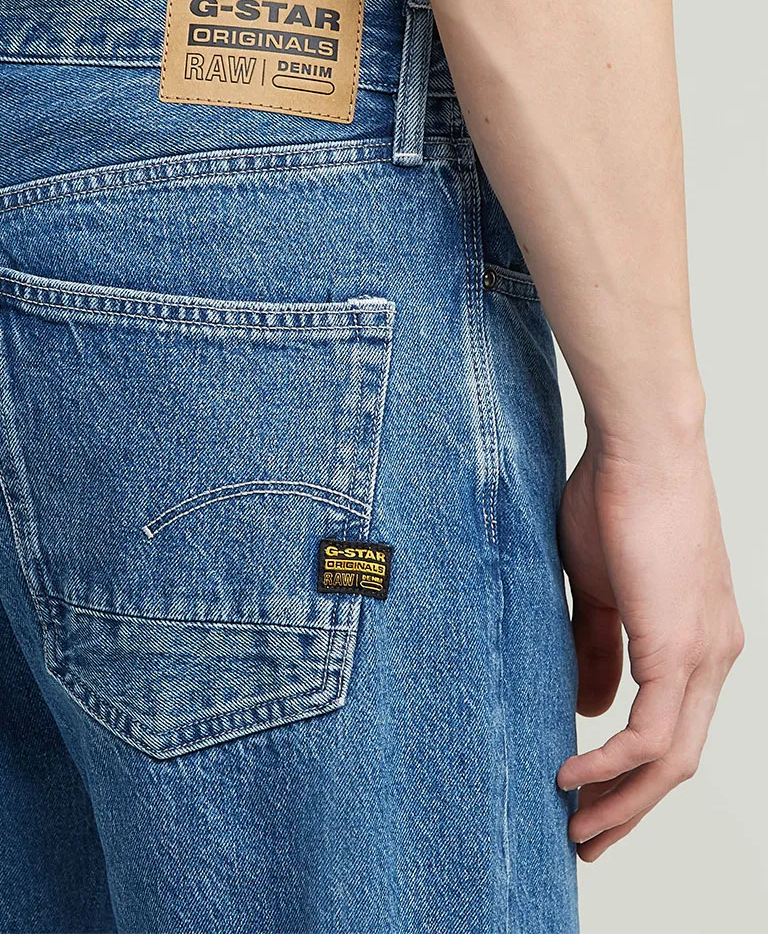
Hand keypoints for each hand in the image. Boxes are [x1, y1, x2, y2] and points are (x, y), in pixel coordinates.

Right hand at [555, 429, 743, 860]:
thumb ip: (600, 649)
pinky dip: (613, 764)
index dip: (632, 776)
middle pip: (679, 762)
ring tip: (577, 826)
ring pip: (673, 760)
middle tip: (586, 839)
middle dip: (631, 810)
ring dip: (623, 801)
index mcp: (696, 642)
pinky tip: (573, 774)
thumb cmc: (616, 503)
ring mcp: (704, 655)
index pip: (672, 731)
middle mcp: (714, 658)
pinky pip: (652, 732)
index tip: (588, 799)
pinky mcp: (680, 647)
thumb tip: (589, 709)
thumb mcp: (601, 591)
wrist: (642, 449)